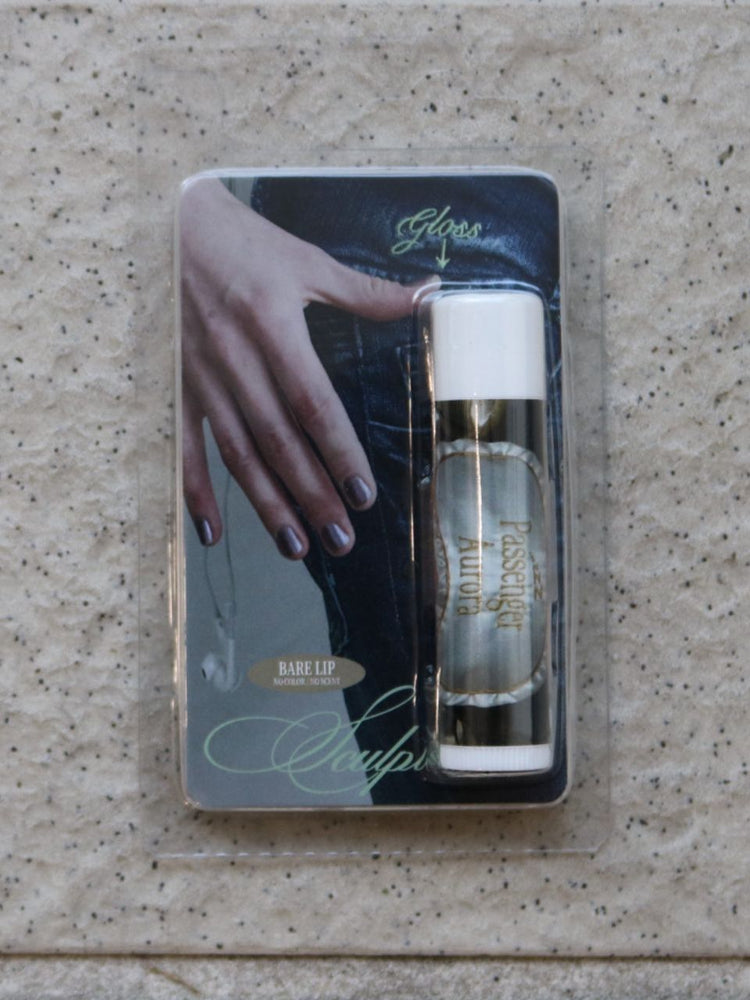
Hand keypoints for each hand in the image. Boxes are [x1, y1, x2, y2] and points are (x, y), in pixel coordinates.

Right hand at [180, 177, 430, 558]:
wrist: (166, 225)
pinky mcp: (178, 386)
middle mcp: (236, 358)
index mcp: (274, 325)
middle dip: (311, 493)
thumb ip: (365, 290)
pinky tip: (213, 532)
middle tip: (340, 538)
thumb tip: (428, 293)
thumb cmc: (243, 242)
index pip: (312, 402)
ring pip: (237, 453)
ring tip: (295, 546)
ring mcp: (201, 377)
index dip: (338, 450)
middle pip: (278, 440)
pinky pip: (185, 446)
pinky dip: (195, 491)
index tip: (362, 494)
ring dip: (266, 503)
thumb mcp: (306, 261)